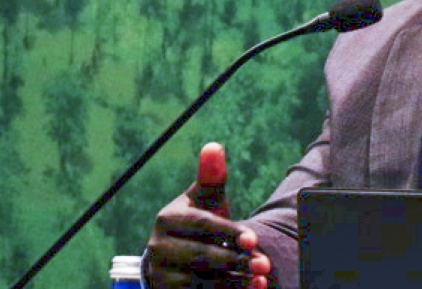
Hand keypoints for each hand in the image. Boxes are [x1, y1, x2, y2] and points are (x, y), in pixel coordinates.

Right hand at [146, 143, 271, 288]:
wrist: (176, 259)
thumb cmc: (197, 224)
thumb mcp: (204, 201)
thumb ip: (211, 178)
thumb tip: (214, 146)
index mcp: (167, 219)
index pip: (202, 225)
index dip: (229, 232)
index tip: (253, 239)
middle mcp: (158, 247)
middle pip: (201, 256)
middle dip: (236, 260)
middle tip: (264, 263)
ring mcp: (160, 275)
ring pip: (200, 282)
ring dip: (234, 281)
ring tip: (259, 277)